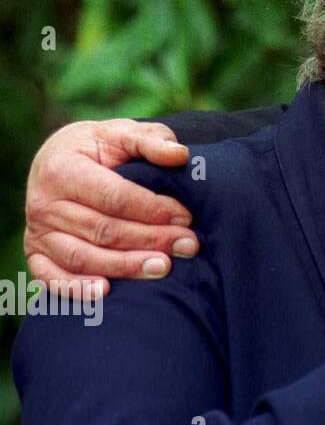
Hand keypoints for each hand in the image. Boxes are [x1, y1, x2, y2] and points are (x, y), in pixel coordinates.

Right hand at [24, 120, 194, 295]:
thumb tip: (180, 154)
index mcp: (63, 169)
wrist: (58, 160)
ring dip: (125, 266)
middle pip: (104, 230)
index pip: (115, 197)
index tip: (187, 216)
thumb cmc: (98, 148)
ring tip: (164, 267)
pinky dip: (76, 288)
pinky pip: (52, 278)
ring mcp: (37, 232)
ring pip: (83, 257)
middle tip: (188, 245)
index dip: (153, 209)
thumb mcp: (121, 133)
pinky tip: (107, 291)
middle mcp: (44, 203)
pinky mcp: (36, 253)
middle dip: (151, 240)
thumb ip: (151, 140)